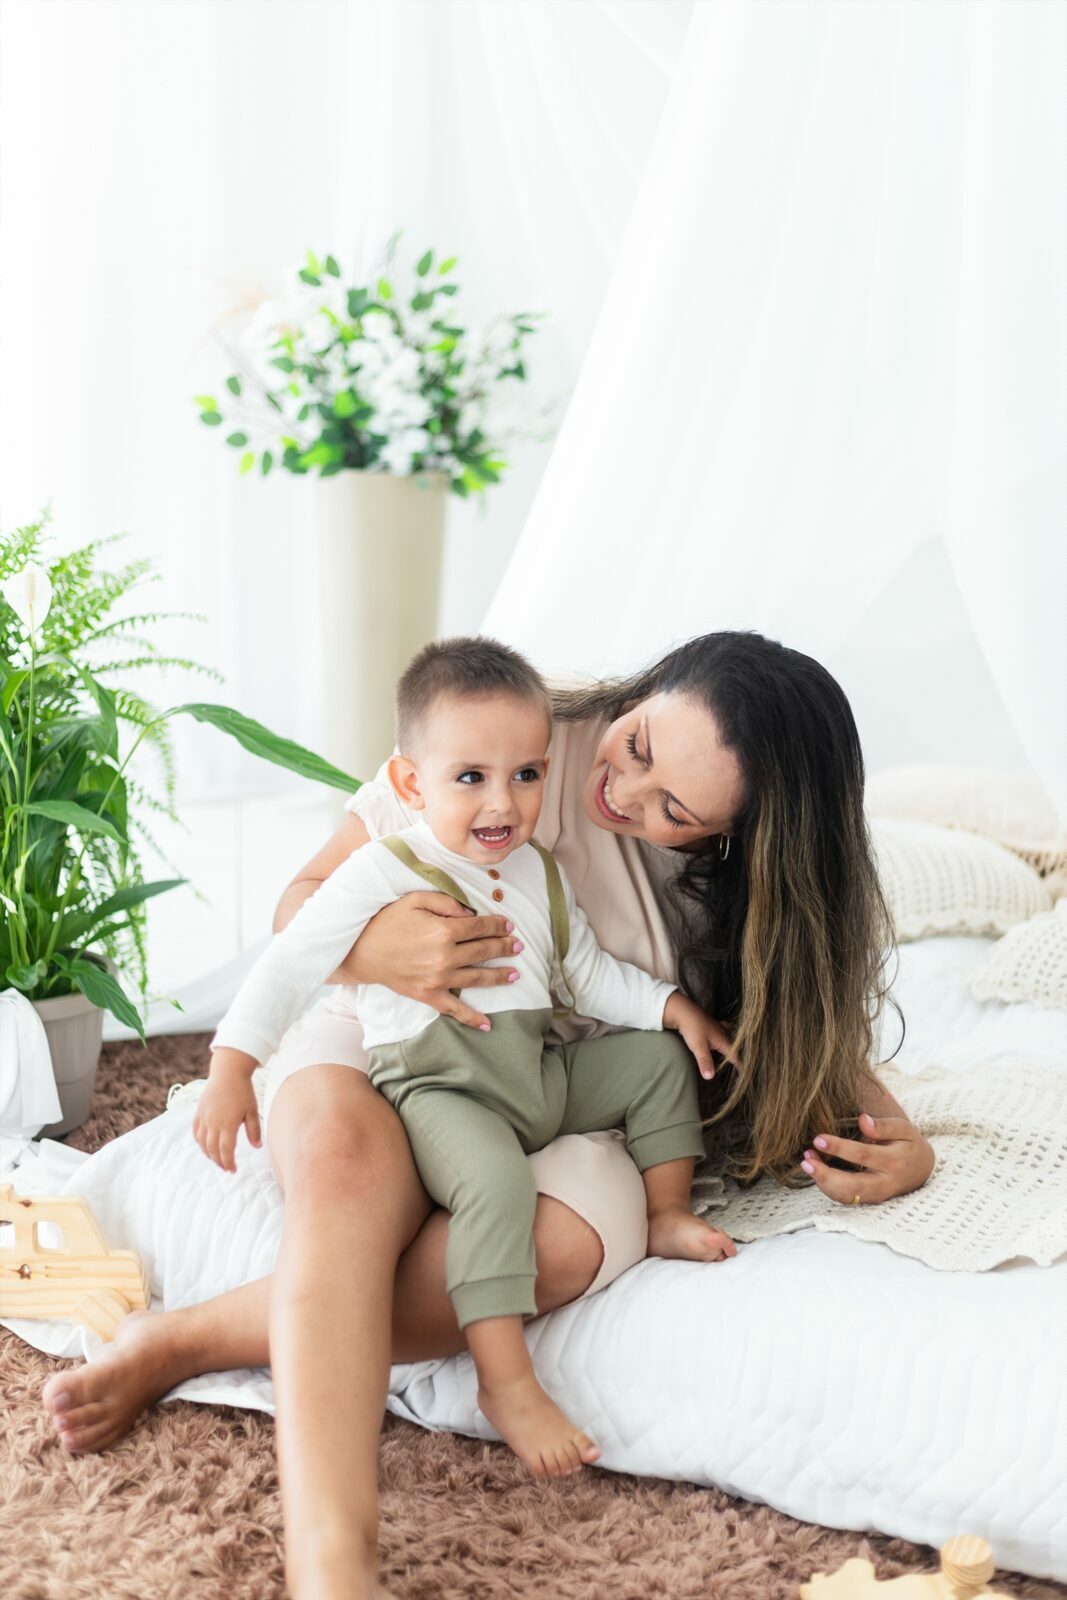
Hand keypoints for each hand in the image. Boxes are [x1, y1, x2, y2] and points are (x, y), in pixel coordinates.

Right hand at [193, 1051, 261, 1172]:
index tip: (233, 1170)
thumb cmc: (243, 1090)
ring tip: (217, 1159)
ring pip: (202, 1142)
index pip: (226, 1150)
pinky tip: (205, 1146)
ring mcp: (204, 1117)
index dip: (229, 1162)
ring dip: (208, 1154)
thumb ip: (254, 1130)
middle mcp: (213, 1122)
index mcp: (228, 1123)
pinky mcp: (199, 1112)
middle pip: (212, 1149)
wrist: (228, 1072)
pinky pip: (196, 1132)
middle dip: (219, 1162)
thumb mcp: (252, 1110)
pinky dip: (200, 1142)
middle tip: (226, 1168)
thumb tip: (257, 1146)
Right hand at [342, 891, 521, 1029]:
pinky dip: (472, 1018)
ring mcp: (438, 979)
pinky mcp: (428, 995)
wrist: (361, 951)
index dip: (498, 925)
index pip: (480, 927)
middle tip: (518, 945)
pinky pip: (455, 1009)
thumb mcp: (415, 900)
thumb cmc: (388, 922)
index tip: (509, 925)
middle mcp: (445, 956)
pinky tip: (488, 1025)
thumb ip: (446, 902)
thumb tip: (471, 913)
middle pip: (484, 951)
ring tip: (515, 974)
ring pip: (477, 978)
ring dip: (499, 976)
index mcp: (443, 930)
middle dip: (504, 947)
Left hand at [662, 991, 738, 1079]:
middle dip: (740, 1054)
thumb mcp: (698, 1047)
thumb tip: (710, 1077)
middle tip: (744, 1064)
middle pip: (736, 1045)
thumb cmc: (692, 1028)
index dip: (740, 1066)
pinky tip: (724, 1033)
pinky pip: (724, 1029)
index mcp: (723, 1040)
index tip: (745, 1075)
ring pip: (731, 1035)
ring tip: (738, 1048)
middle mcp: (723, 1033)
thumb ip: (705, 1062)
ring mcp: (717, 1027)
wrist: (682, 1010)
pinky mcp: (710, 1024)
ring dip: (735, 1042)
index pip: (735, 1056)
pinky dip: (727, 1032)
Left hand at [800, 1112, 935, 1203]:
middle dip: (825, 1175)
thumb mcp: (903, 1129)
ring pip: (846, 1197)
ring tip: (807, 1162)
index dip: (839, 1148)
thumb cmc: (908, 1145)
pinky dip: (827, 1187)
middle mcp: (885, 1184)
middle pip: (852, 1186)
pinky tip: (815, 1170)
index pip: (863, 1155)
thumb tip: (863, 1120)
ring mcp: (876, 1196)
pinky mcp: (868, 1201)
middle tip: (806, 1160)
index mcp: (895, 1162)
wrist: (921, 1171)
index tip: (818, 1138)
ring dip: (822, 1182)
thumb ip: (884, 1125)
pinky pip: (845, 1199)